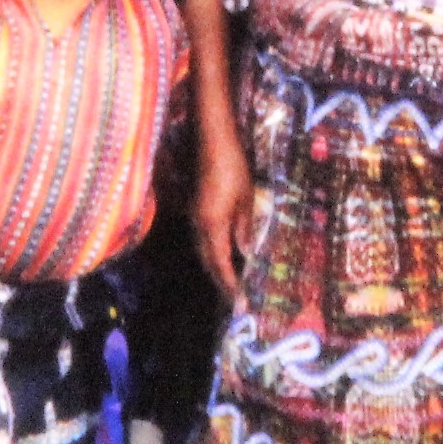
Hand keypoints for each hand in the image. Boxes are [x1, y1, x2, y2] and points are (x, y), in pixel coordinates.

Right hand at [193, 124, 255, 302]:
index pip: (220, 263)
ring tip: (230, 283)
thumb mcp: (246, 199)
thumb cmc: (233, 168)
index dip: (229, 284)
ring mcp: (196, 216)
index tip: (239, 302)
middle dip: (221, 281)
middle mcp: (199, 224)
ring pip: (204, 250)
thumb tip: (246, 254)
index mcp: (212, 225)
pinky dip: (214, 253)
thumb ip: (245, 228)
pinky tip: (224, 255)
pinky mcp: (197, 208)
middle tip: (235, 299)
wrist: (213, 141)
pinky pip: (204, 238)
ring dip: (216, 268)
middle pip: (208, 260)